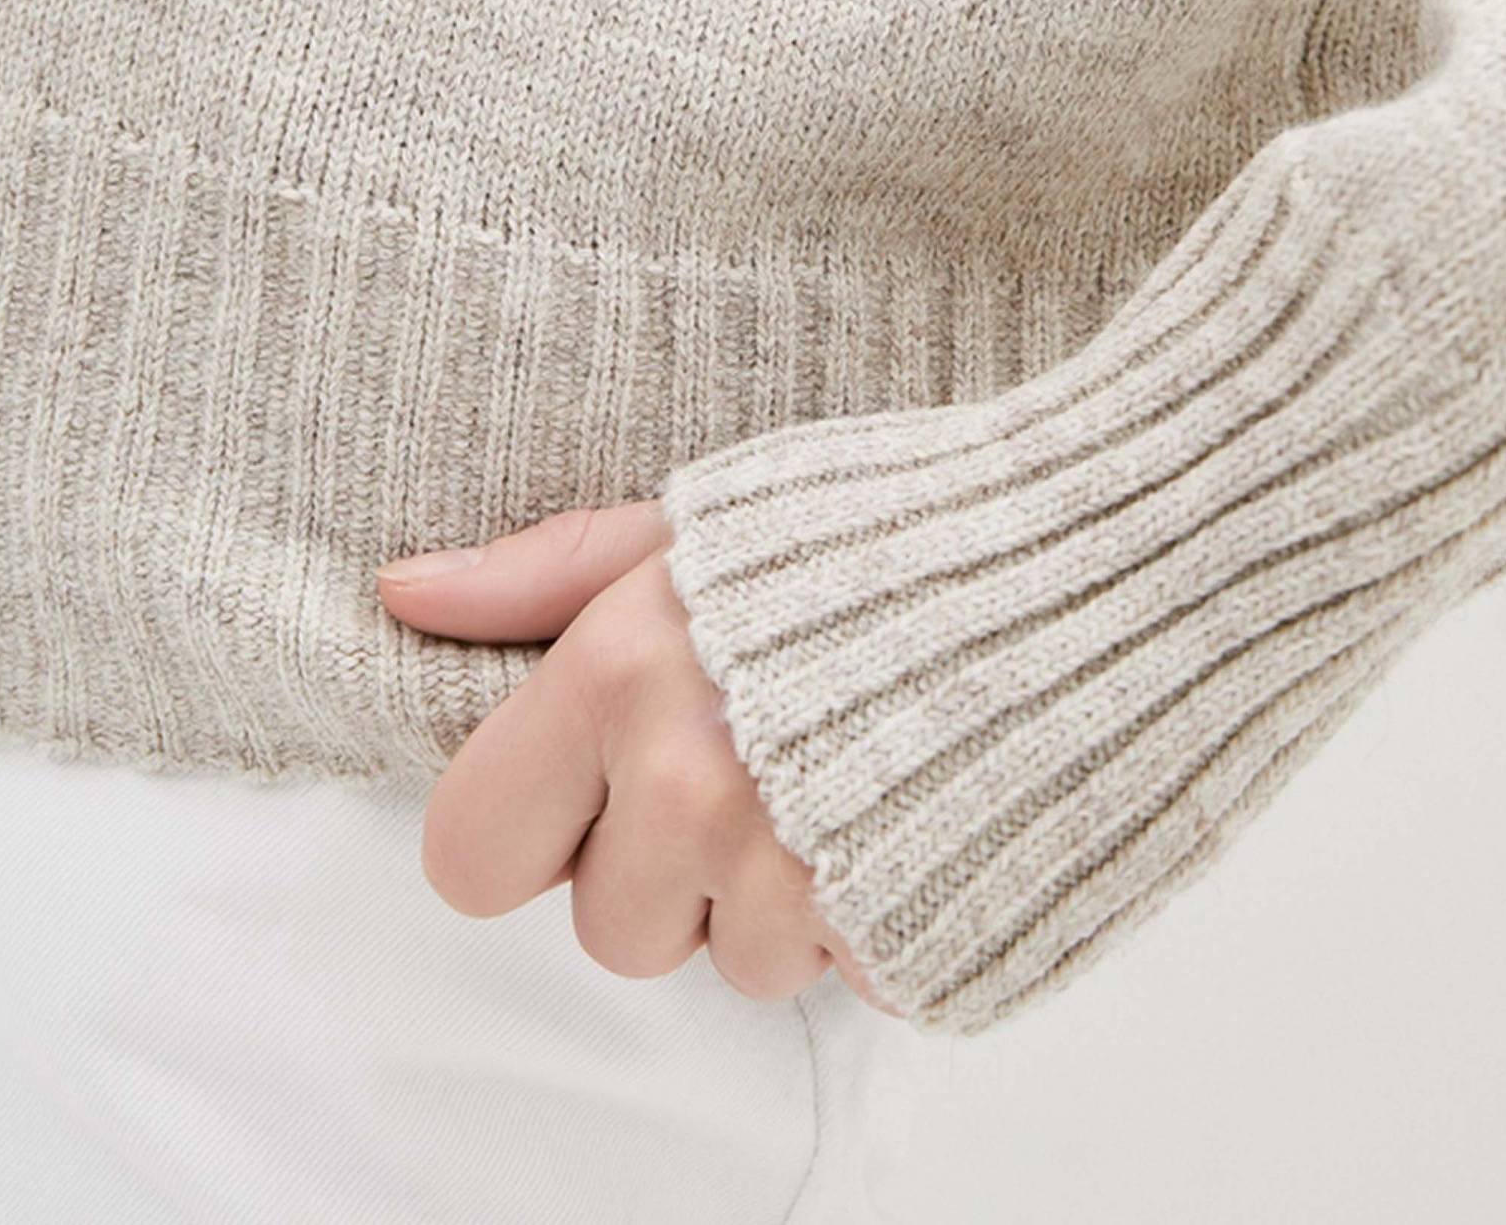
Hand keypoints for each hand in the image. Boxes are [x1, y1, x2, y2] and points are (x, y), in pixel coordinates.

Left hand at [374, 498, 901, 1015]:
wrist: (1099, 562)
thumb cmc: (889, 530)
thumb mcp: (696, 524)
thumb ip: (546, 572)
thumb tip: (407, 590)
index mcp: (621, 677)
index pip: (469, 857)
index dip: (527, 830)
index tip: (591, 786)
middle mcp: (693, 789)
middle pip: (609, 932)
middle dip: (673, 866)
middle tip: (758, 755)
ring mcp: (800, 876)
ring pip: (734, 967)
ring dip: (783, 899)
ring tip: (849, 774)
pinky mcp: (900, 941)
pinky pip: (841, 982)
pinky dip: (871, 924)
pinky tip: (911, 815)